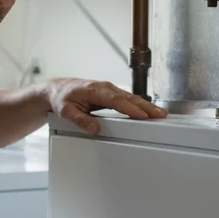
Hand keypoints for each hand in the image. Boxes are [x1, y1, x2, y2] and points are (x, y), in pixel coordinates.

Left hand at [47, 78, 165, 135]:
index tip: (142, 116)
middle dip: (145, 106)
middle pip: (128, 98)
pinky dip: (139, 105)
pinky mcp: (111, 94)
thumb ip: (80, 120)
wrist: (58, 89)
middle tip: (159, 114)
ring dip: (146, 106)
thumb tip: (95, 129)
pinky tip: (149, 112)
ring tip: (160, 114)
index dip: (130, 108)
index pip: (115, 100)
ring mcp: (109, 90)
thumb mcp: (66, 111)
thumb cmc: (62, 99)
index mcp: (94, 90)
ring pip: (131, 98)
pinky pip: (128, 99)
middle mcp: (105, 88)